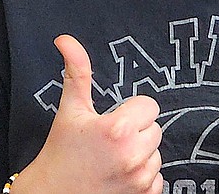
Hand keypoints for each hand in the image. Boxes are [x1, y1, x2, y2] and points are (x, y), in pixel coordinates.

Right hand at [12, 35, 162, 193]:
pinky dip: (142, 176)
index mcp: (117, 129)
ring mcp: (139, 181)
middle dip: (136, 131)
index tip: (113, 120)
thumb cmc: (60, 152)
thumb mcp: (70, 110)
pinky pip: (157, 178)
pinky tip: (119, 175)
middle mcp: (132, 156)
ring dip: (140, 153)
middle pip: (155, 128)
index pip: (149, 106)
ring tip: (113, 158)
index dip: (131, 110)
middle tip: (110, 140)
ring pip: (156, 153)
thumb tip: (65, 39)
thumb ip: (77, 71)